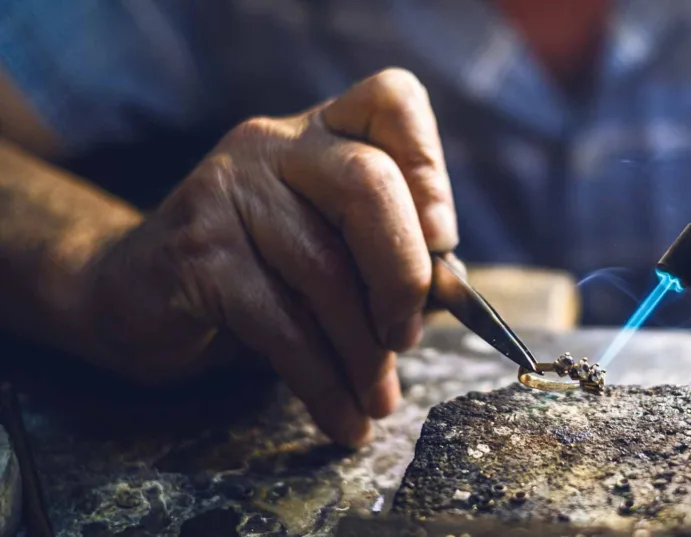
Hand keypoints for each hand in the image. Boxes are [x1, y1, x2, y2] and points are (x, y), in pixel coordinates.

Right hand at [72, 68, 457, 445]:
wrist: (131, 297)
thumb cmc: (255, 274)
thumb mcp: (329, 252)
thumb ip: (387, 259)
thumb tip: (449, 296)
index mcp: (322, 133)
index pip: (390, 101)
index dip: (430, 166)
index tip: (441, 241)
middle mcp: (276, 145)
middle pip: (368, 184)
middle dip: (403, 276)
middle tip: (407, 337)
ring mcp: (228, 191)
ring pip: (325, 270)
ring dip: (364, 353)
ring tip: (376, 399)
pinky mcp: (196, 252)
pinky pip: (281, 325)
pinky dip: (323, 383)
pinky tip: (343, 418)